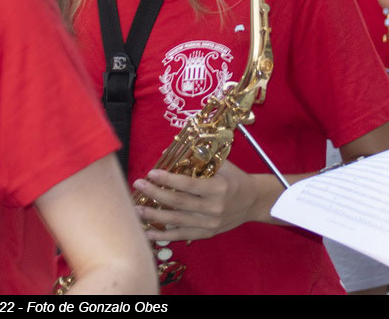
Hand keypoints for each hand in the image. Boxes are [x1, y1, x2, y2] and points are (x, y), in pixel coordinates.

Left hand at [132, 161, 257, 242]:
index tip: (151, 173)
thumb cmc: (235, 179)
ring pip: (177, 221)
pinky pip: (182, 235)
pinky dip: (164, 235)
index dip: (168, 179)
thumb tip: (171, 152)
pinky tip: (148, 232)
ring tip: (136, 210)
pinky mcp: (207, 234)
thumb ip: (201, 159)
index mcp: (217, 188)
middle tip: (138, 186)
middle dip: (155, 194)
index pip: (188, 184)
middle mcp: (213, 208)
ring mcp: (209, 224)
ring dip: (154, 216)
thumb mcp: (224, 165)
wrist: (253, 202)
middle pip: (178, 203)